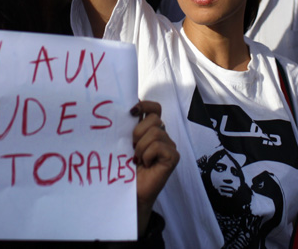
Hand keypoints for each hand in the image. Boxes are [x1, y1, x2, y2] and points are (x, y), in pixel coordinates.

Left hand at [130, 100, 178, 234]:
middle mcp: (162, 135)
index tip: (131, 111)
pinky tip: (146, 164)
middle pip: (154, 118)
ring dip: (141, 147)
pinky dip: (148, 155)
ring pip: (156, 132)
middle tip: (132, 147)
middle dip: (138, 131)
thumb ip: (128, 127)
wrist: (130, 192)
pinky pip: (159, 146)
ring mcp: (169, 146)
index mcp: (150, 129)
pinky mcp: (173, 157)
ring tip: (137, 159)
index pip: (154, 108)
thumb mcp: (124, 143)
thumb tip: (125, 109)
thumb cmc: (126, 169)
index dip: (145, 105)